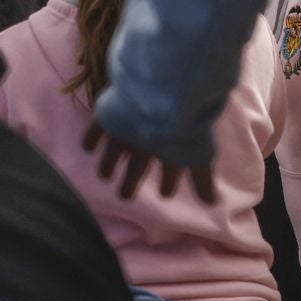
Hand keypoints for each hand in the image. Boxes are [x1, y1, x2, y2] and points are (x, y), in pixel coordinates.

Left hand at [82, 121, 216, 202]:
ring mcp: (126, 127)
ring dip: (109, 163)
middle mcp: (148, 137)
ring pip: (115, 150)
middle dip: (132, 179)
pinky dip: (91, 138)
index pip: (170, 169)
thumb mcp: (197, 157)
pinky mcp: (109, 116)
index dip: (168, 182)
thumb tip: (213, 204)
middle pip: (138, 163)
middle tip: (125, 195)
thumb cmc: (182, 128)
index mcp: (170, 146)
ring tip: (104, 176)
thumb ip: (202, 180)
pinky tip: (86, 147)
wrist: (160, 96)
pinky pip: (96, 130)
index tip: (165, 194)